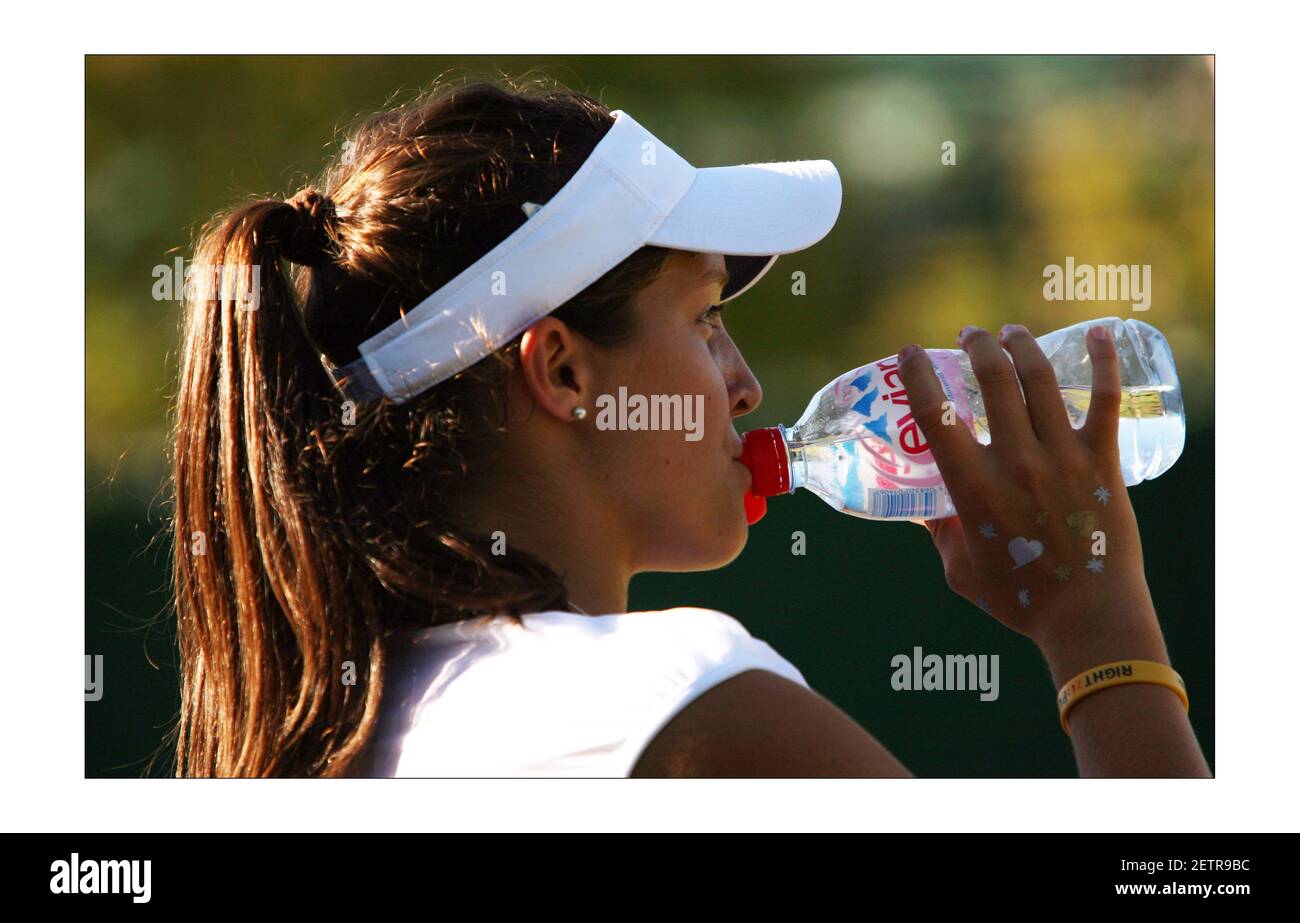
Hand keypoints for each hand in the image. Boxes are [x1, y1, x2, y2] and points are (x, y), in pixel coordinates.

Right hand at [896, 323, 1156, 648]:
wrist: (1089, 617)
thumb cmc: (1019, 600)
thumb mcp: (960, 569)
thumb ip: (940, 532)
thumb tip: (923, 506)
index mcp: (974, 489)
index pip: (936, 416)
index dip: (918, 375)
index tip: (910, 353)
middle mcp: (1017, 463)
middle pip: (993, 380)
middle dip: (977, 347)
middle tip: (970, 337)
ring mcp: (1063, 457)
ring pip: (1040, 380)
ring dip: (1021, 346)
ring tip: (1010, 334)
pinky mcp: (1102, 461)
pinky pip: (1105, 399)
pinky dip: (1104, 361)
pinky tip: (1101, 331)